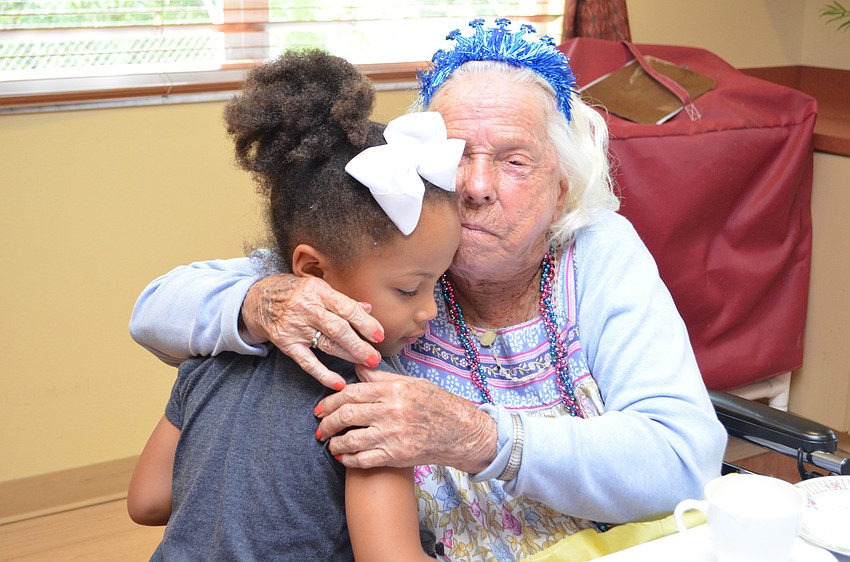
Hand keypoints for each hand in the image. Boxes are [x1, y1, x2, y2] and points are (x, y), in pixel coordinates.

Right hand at [240, 274, 383, 388]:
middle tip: (375, 356)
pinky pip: (307, 362)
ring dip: (349, 356)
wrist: (258, 298)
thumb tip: (368, 309)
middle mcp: (306, 308)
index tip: (379, 335)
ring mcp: (295, 327)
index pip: (346, 308)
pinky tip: (338, 382)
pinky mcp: (286, 343)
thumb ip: (342, 300)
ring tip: (365, 363)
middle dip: (360, 344)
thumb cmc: (294, 292)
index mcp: (318, 291)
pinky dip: (323, 374)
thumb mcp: (318, 288)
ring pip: (327, 345)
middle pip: (338, 329)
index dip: (365, 323)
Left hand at [315, 366, 497, 472]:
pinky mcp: (396, 455)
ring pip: (351, 439)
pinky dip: (349, 459)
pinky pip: (364, 459)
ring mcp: (393, 435)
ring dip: (334, 443)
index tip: (320, 409)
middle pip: (346, 415)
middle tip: (320, 428)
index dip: (330, 401)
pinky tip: (344, 457)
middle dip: (327, 422)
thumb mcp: (412, 383)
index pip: (351, 393)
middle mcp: (391, 411)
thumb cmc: (438, 404)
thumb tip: (358, 368)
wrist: (461, 431)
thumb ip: (381, 379)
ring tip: (329, 443)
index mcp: (393, 390)